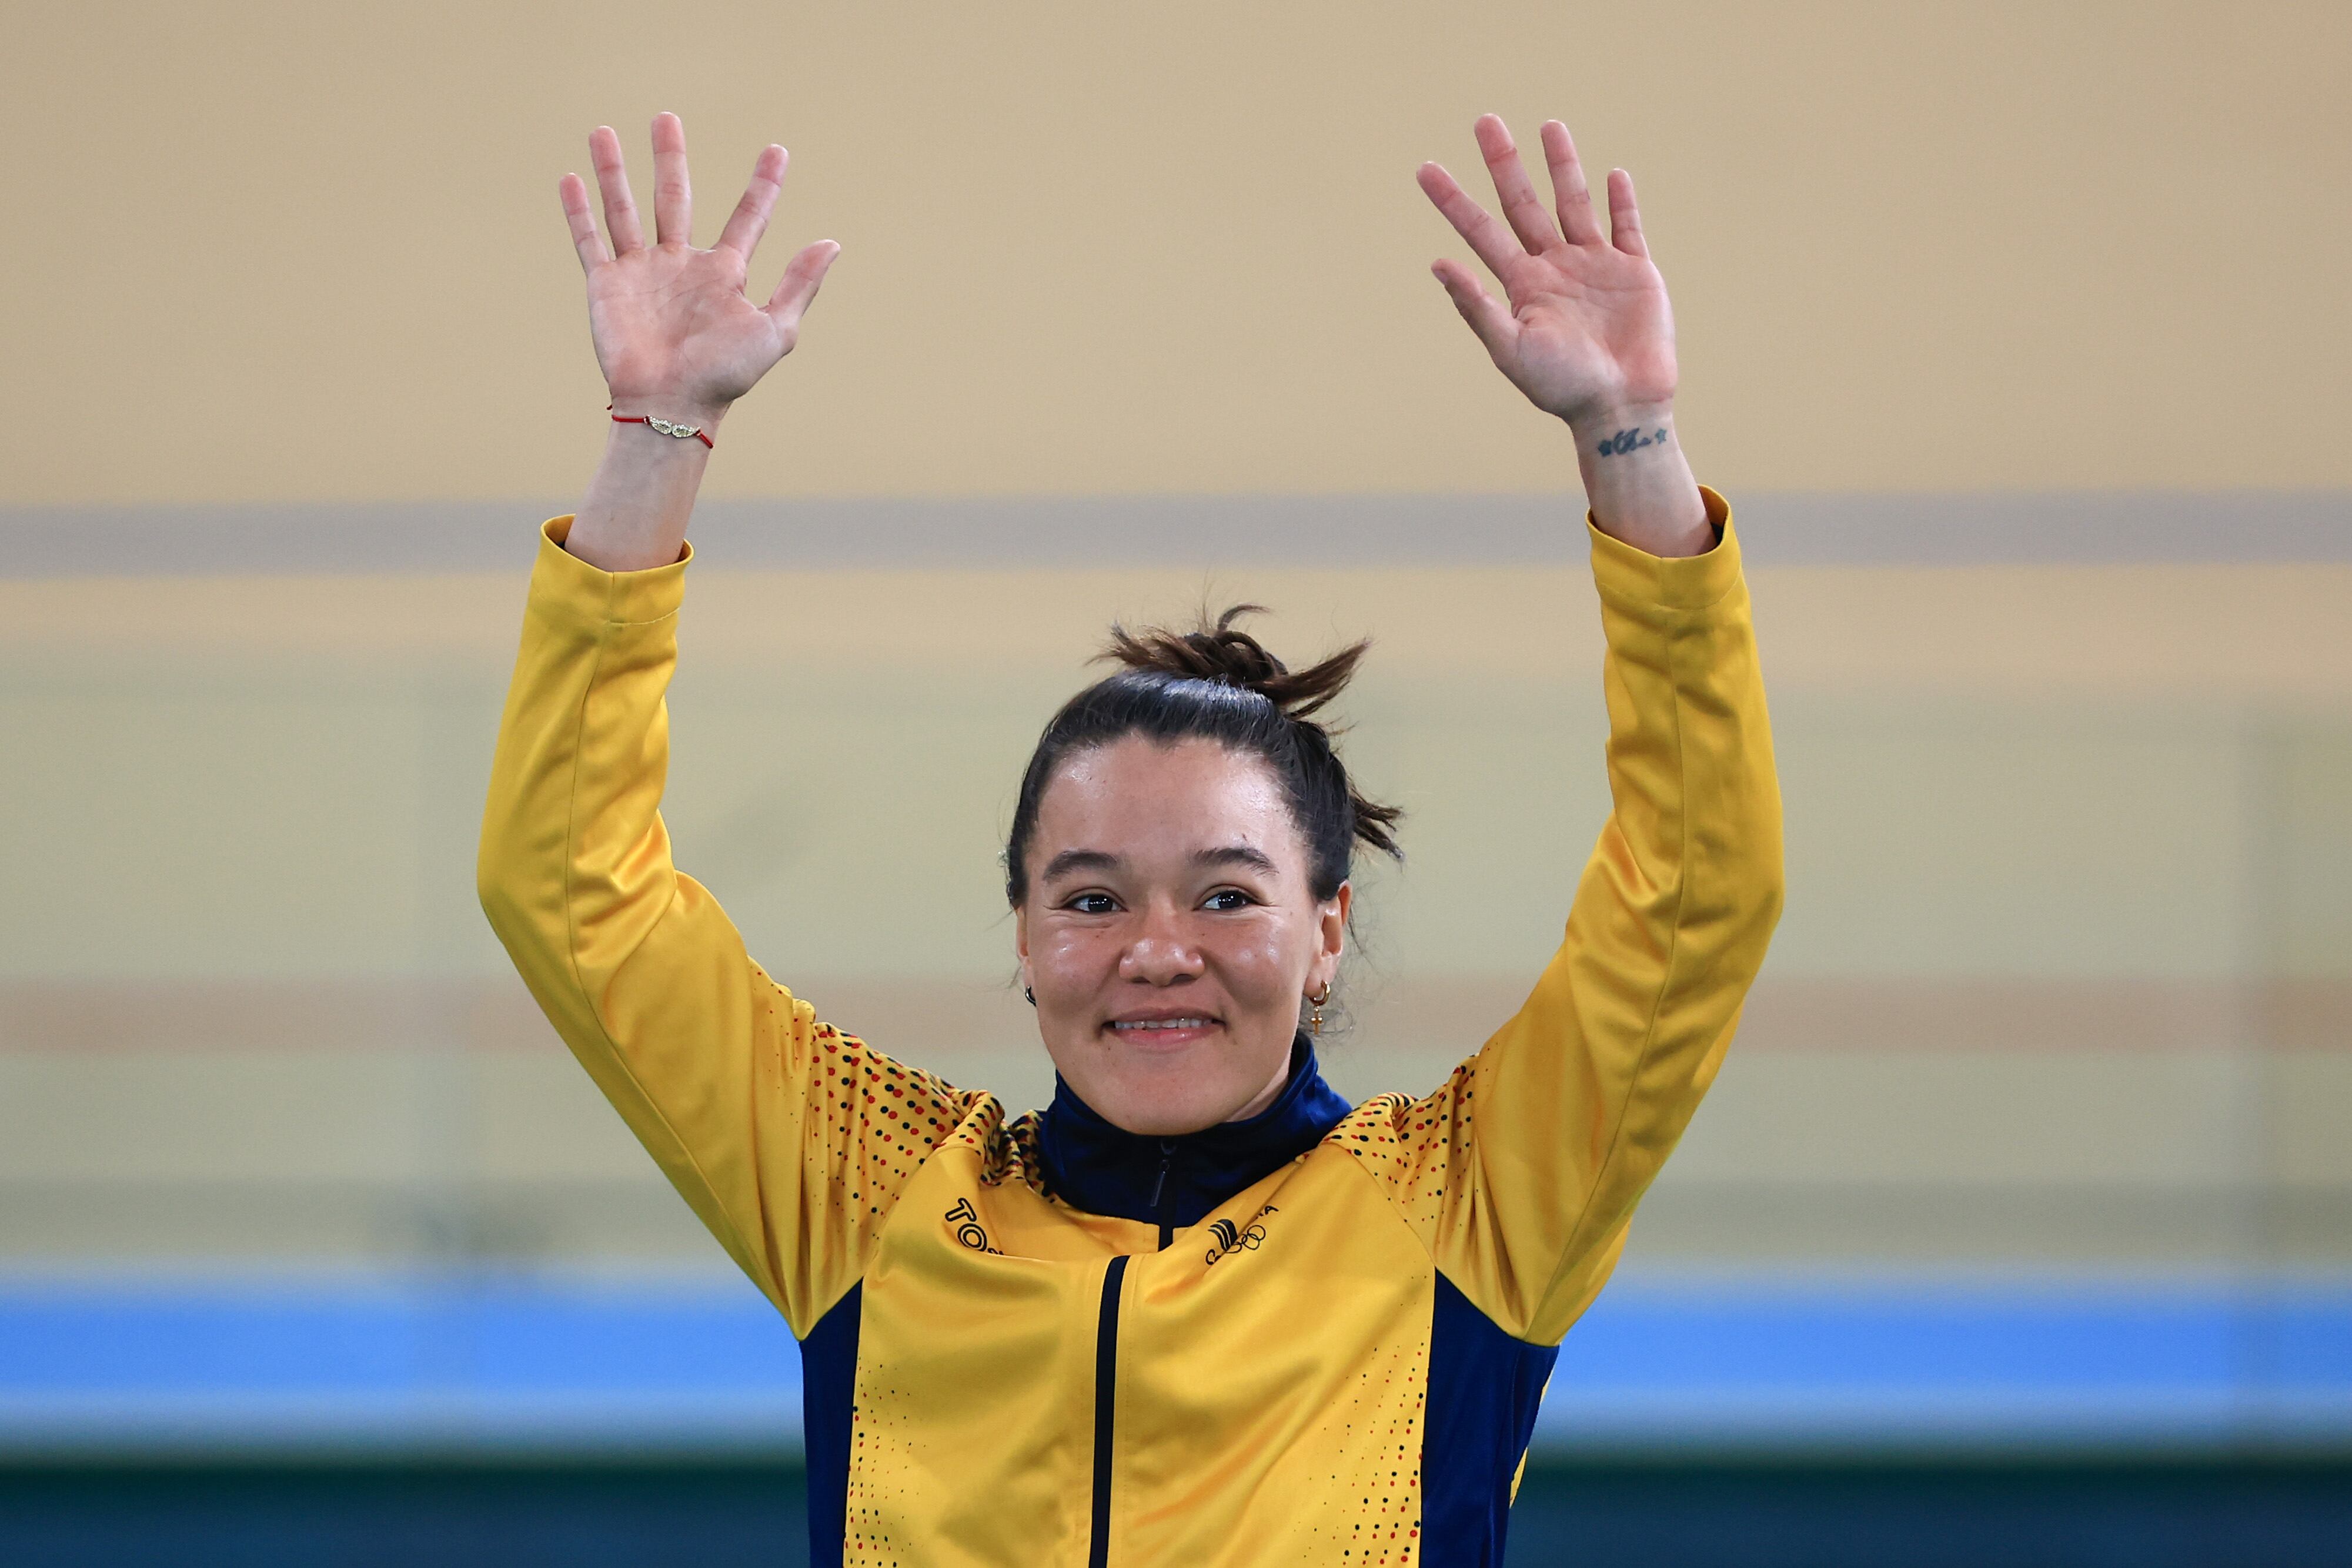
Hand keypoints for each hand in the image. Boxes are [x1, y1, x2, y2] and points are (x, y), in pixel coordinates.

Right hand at [560, 112, 837, 428]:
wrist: (672, 404)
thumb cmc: (726, 376)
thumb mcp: (775, 330)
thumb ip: (800, 285)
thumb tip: (832, 243)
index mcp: (724, 273)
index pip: (748, 217)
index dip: (764, 186)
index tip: (777, 150)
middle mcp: (681, 266)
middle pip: (675, 198)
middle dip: (671, 158)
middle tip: (667, 118)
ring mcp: (642, 273)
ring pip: (625, 209)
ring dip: (613, 171)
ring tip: (604, 130)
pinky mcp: (608, 285)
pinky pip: (591, 240)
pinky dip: (578, 211)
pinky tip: (571, 178)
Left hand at [1418, 115, 1675, 427]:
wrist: (1620, 408)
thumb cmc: (1561, 387)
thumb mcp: (1511, 349)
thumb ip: (1477, 306)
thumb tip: (1438, 264)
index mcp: (1522, 285)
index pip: (1480, 231)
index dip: (1453, 201)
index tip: (1425, 169)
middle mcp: (1554, 268)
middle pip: (1524, 204)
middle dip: (1504, 164)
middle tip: (1484, 121)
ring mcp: (1596, 266)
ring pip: (1575, 202)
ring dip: (1562, 166)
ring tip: (1548, 126)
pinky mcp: (1636, 272)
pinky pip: (1628, 227)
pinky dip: (1622, 201)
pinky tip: (1613, 175)